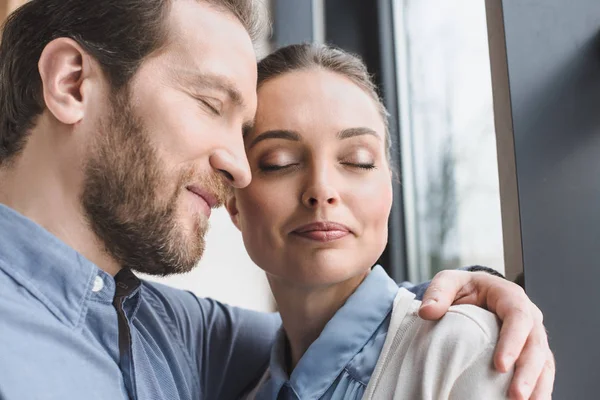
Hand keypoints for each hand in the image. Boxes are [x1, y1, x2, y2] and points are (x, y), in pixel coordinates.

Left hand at [418, 270, 554, 399]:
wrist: (475, 294)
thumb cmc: (465, 288)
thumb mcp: (449, 282)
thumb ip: (438, 292)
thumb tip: (427, 311)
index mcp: (510, 297)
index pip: (518, 318)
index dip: (512, 342)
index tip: (500, 366)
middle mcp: (528, 317)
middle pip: (535, 345)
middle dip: (528, 372)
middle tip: (516, 395)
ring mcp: (533, 337)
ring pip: (544, 362)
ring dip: (538, 386)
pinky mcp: (532, 354)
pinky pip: (542, 373)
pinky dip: (539, 389)